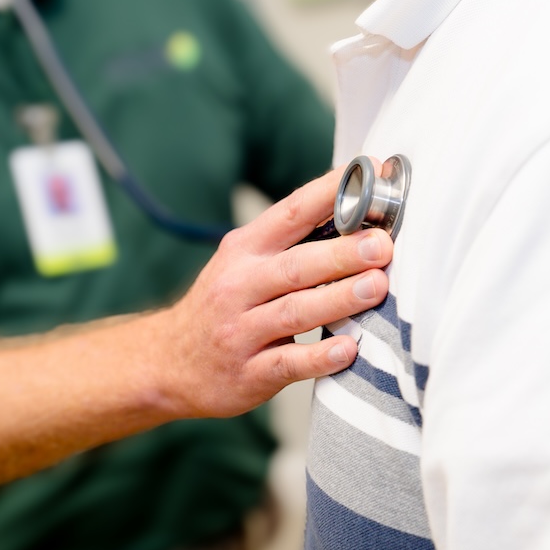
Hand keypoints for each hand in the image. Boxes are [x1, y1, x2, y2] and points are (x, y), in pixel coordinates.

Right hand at [155, 164, 392, 417]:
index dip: (330, 193)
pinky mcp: (249, 373)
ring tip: (376, 288)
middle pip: (296, 265)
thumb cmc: (222, 305)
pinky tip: (348, 350)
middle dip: (341, 254)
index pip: (291, 213)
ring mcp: (242, 331)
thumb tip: (359, 216)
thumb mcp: (242, 263)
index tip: (369, 177)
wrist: (169, 362)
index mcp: (244, 250)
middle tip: (381, 245)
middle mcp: (239, 285)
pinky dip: (319, 358)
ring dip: (338, 299)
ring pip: (295, 311)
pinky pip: (288, 363)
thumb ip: (292, 243)